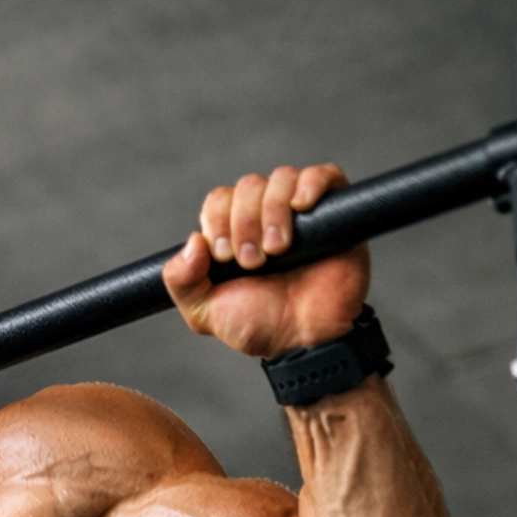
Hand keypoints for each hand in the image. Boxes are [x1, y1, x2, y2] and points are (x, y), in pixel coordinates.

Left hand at [163, 165, 368, 362]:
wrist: (303, 341)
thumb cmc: (260, 327)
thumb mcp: (205, 312)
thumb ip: (182, 282)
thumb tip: (191, 241)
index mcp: (235, 232)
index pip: (219, 199)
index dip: (218, 220)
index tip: (225, 256)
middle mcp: (266, 216)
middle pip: (248, 185)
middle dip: (244, 222)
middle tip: (253, 262)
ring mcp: (301, 213)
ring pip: (281, 179)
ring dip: (272, 211)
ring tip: (277, 250)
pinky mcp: (335, 212)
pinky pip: (325, 175)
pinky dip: (311, 183)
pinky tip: (302, 206)